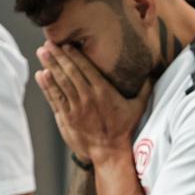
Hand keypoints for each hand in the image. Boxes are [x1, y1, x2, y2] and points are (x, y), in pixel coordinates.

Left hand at [34, 43, 150, 164]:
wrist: (109, 152)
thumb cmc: (123, 128)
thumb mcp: (138, 107)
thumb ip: (145, 88)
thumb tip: (153, 73)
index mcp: (103, 92)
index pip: (86, 68)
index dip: (74, 55)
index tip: (66, 44)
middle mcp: (88, 98)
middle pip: (70, 72)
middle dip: (58, 56)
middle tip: (48, 42)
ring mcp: (75, 108)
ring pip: (60, 83)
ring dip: (50, 66)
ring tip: (42, 53)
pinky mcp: (66, 118)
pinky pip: (55, 99)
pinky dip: (47, 86)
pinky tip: (41, 75)